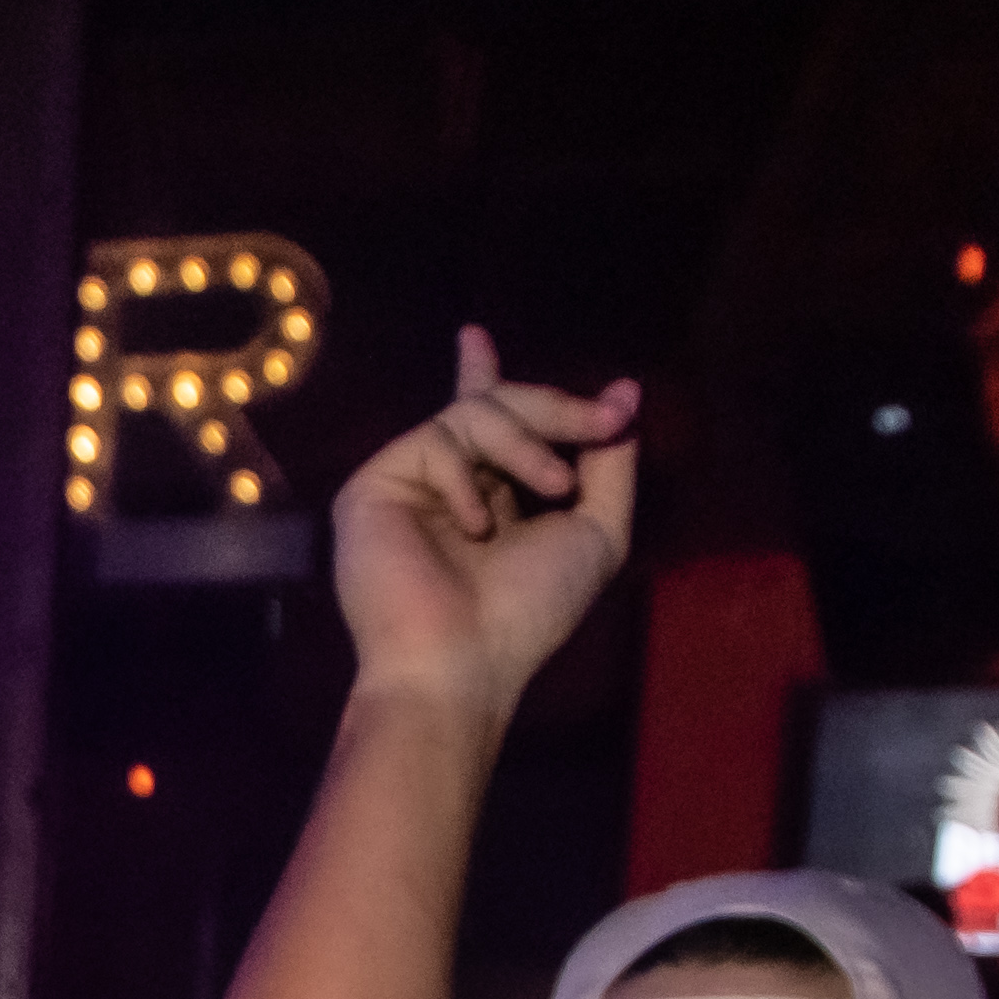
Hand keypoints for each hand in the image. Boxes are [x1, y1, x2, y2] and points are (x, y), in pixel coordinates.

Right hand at [328, 328, 639, 717]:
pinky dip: (472, 477)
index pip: (483, 421)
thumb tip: (624, 389)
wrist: (460, 661)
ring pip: (474, 412)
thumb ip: (612, 463)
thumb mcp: (597, 531)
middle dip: (558, 407)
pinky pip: (439, 441)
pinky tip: (478, 527)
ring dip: (530, 441)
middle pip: (495, 403)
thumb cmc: (528, 612)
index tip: (472, 336)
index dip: (481, 376)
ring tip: (555, 488)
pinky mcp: (374, 486)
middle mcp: (443, 484)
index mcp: (486, 496)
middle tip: (605, 424)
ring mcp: (406, 484)